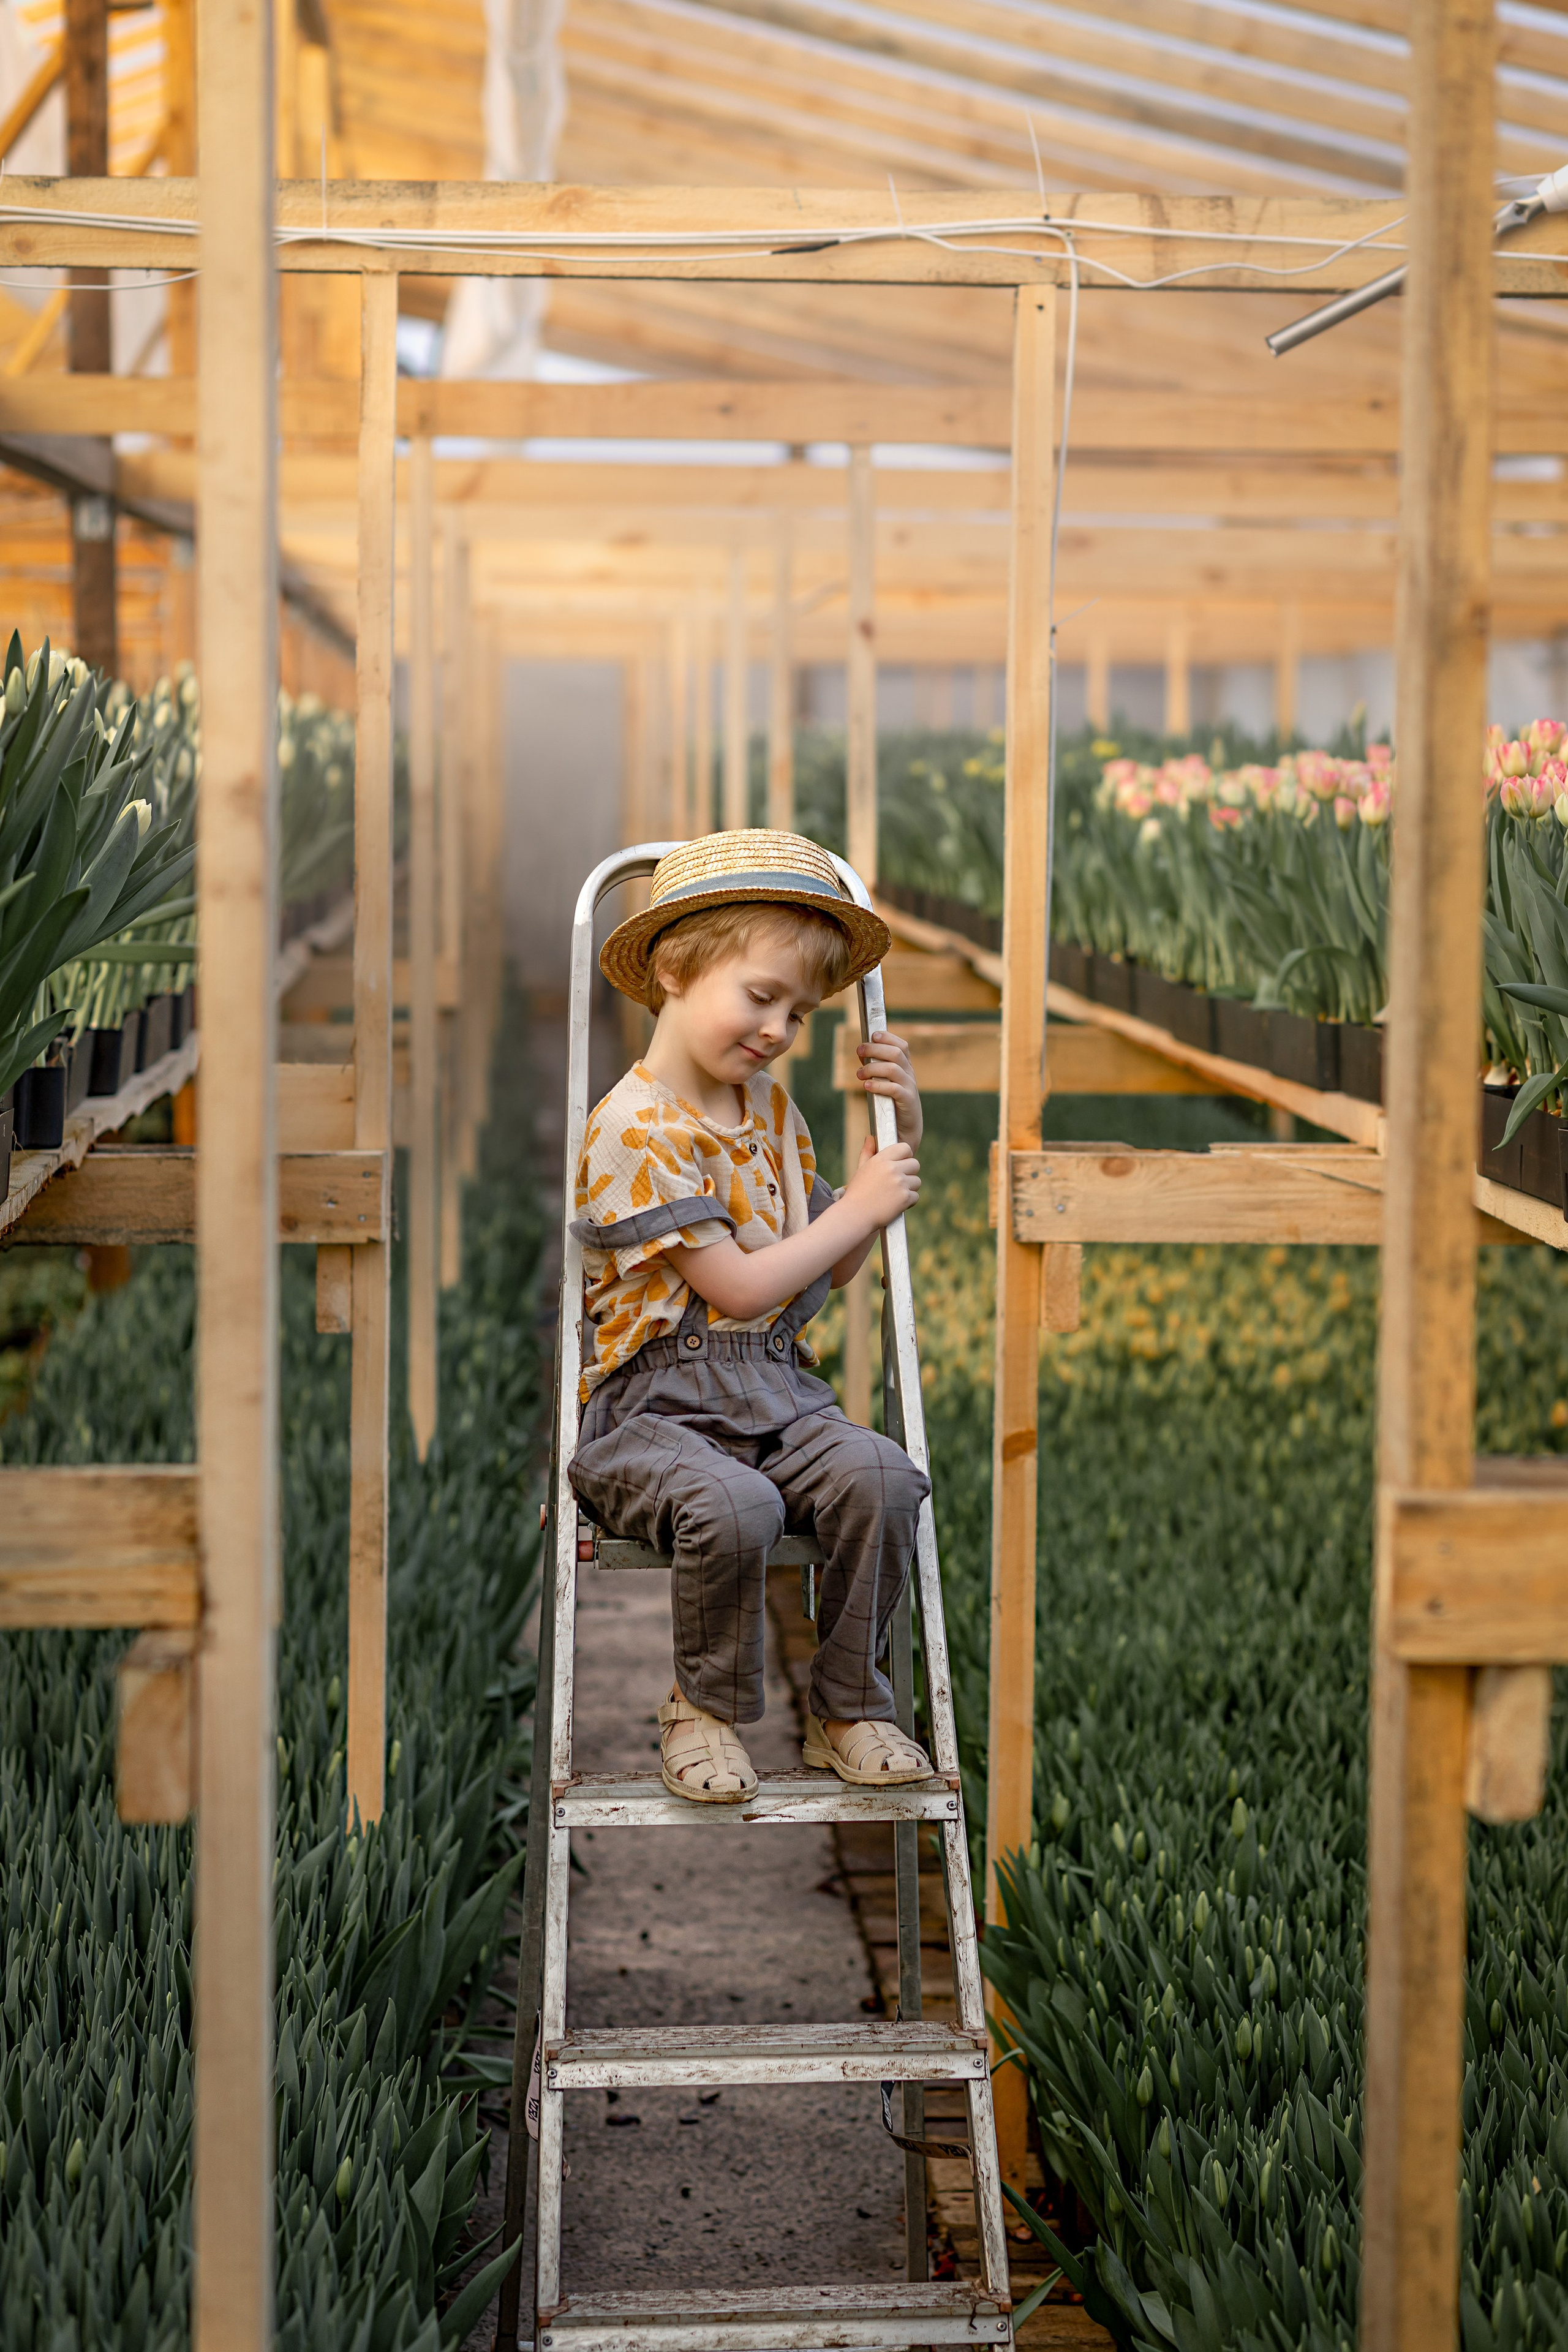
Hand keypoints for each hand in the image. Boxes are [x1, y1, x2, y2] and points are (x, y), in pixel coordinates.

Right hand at [842, 1134, 920, 1230]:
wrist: (855, 1215)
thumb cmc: (857, 1192)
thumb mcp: (861, 1169)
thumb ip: (867, 1152)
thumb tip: (870, 1138)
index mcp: (881, 1159)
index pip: (905, 1148)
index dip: (905, 1156)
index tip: (901, 1164)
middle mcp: (892, 1169)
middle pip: (915, 1164)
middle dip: (909, 1173)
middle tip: (898, 1183)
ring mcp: (900, 1183)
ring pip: (917, 1181)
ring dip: (909, 1188)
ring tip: (894, 1195)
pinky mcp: (905, 1198)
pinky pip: (916, 1196)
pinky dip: (908, 1202)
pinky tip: (895, 1204)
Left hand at [856, 1029, 922, 1145]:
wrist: (905, 1131)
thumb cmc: (891, 1105)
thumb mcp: (886, 1083)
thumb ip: (877, 1068)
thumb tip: (863, 1053)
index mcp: (905, 1068)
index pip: (901, 1046)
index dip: (888, 1037)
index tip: (872, 1035)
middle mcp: (909, 1075)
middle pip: (895, 1053)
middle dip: (875, 1049)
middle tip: (859, 1050)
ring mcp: (909, 1087)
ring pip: (893, 1069)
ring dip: (872, 1068)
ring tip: (859, 1074)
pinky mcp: (907, 1101)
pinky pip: (893, 1088)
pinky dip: (878, 1085)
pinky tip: (866, 1087)